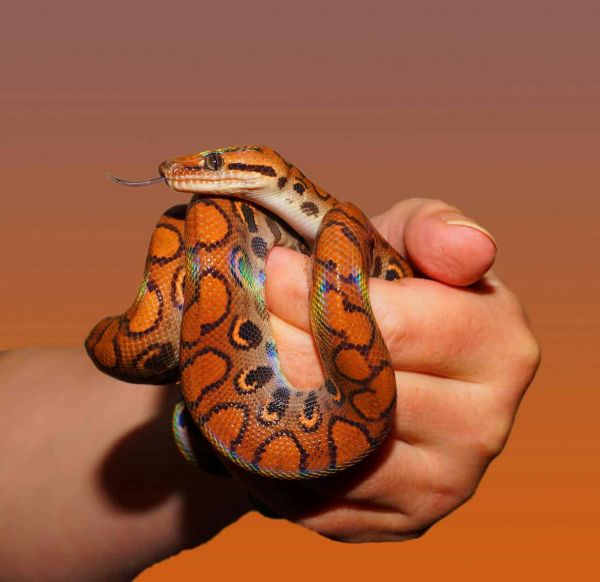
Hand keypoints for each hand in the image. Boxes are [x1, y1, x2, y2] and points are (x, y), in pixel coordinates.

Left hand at [232, 197, 539, 541]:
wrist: (384, 366)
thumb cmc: (395, 290)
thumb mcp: (409, 240)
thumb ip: (434, 230)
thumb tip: (470, 249)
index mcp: (501, 347)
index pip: (395, 327)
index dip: (319, 295)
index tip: (274, 269)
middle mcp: (484, 427)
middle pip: (356, 393)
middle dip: (285, 346)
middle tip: (251, 316)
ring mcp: (443, 486)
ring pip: (331, 450)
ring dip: (271, 401)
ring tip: (252, 360)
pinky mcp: (399, 522)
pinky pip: (315, 498)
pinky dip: (275, 454)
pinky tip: (268, 413)